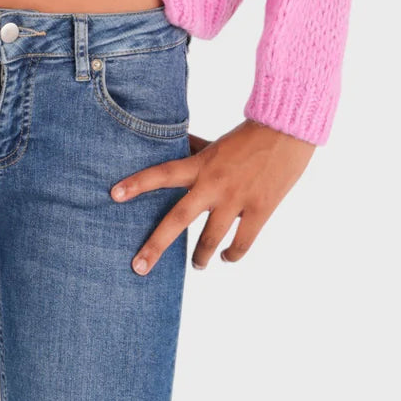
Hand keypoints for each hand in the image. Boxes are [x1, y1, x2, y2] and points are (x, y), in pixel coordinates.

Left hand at [110, 118, 315, 273]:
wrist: (287, 133)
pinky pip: (242, 243)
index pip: (162, 174)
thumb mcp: (215, 142)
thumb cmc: (248, 135)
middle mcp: (214, 185)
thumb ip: (194, 151)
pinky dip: (232, 255)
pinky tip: (227, 258)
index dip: (137, 183)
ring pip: (210, 240)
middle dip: (155, 246)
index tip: (114, 194)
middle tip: (138, 267)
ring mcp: (237, 200)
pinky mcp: (260, 211)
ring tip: (197, 266)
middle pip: (178, 220)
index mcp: (201, 165)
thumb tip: (175, 148)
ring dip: (200, 258)